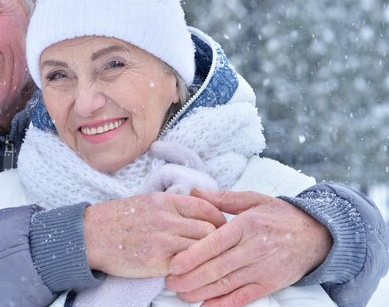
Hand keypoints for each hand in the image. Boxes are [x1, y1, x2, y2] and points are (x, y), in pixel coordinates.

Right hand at [84, 192, 225, 277]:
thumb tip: (195, 210)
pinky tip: (191, 271)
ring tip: (208, 262)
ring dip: (207, 257)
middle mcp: (166, 218)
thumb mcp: (145, 201)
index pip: (205, 206)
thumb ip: (170, 205)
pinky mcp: (157, 261)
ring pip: (201, 248)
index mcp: (164, 200)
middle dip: (217, 240)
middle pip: (209, 229)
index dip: (218, 218)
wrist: (90, 236)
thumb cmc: (116, 219)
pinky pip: (186, 266)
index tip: (221, 226)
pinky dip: (192, 269)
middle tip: (218, 248)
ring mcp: (162, 240)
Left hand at [165, 189, 331, 306]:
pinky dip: (224, 304)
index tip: (174, 264)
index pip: (215, 243)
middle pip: (217, 267)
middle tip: (170, 282)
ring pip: (227, 284)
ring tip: (181, 293)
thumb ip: (221, 199)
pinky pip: (244, 298)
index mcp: (247, 225)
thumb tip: (193, 192)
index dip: (193, 255)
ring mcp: (262, 269)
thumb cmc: (279, 215)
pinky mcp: (270, 284)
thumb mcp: (252, 199)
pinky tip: (206, 306)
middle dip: (191, 278)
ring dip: (201, 292)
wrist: (317, 235)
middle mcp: (254, 249)